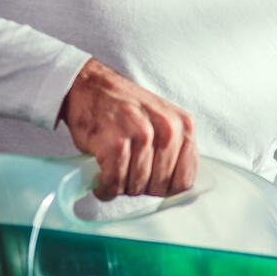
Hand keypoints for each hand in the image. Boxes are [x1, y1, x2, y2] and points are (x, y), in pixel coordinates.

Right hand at [59, 58, 197, 199]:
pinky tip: (101, 180)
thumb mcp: (163, 120)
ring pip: (137, 186)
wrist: (91, 87)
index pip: (185, 180)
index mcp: (183, 126)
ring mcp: (142, 136)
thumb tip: (179, 185)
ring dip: (122, 187)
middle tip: (127, 176)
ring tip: (113, 174)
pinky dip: (105, 188)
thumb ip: (175, 149)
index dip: (166, 188)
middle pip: (160, 186)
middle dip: (141, 188)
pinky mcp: (116, 144)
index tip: (151, 183)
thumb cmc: (126, 108)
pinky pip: (114, 183)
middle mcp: (167, 130)